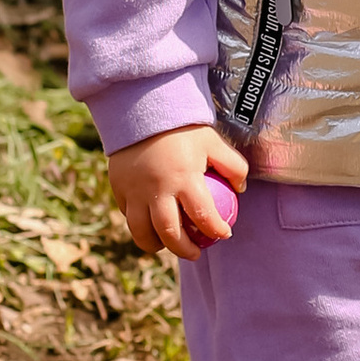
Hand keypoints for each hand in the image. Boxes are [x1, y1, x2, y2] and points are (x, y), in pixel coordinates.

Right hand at [108, 125, 248, 257]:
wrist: (141, 108)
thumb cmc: (183, 127)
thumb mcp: (213, 141)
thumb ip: (233, 165)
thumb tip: (241, 189)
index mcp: (185, 179)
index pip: (204, 217)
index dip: (217, 231)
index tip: (224, 235)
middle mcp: (158, 190)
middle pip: (170, 234)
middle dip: (185, 250)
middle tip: (196, 253)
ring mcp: (135, 192)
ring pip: (142, 233)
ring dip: (157, 245)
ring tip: (168, 245)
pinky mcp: (118, 189)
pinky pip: (129, 216)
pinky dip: (140, 225)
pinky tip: (151, 224)